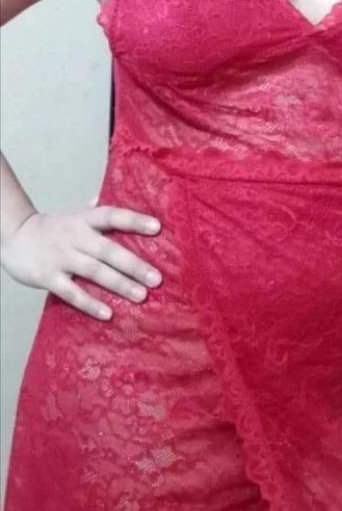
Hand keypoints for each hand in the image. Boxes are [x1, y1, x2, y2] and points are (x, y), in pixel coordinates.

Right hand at [1, 206, 162, 320]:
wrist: (15, 238)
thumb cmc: (54, 228)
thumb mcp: (75, 215)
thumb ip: (99, 212)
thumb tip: (127, 197)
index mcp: (84, 219)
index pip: (112, 216)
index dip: (134, 220)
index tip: (157, 227)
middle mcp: (74, 236)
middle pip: (108, 250)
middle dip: (134, 265)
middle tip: (157, 279)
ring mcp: (61, 257)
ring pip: (94, 272)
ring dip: (119, 284)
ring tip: (141, 296)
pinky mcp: (48, 278)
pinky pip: (72, 293)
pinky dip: (90, 304)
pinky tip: (108, 313)